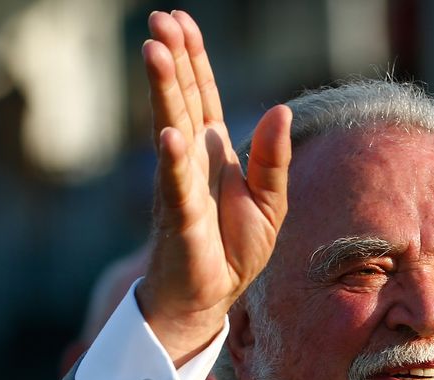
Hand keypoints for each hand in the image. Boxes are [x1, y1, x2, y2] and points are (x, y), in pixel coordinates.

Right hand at [135, 10, 291, 365]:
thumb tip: (279, 111)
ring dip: (162, 91)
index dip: (192, 58)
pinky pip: (177, 186)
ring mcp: (180, 185)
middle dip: (171, 60)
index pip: (201, 95)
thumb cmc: (236, 248)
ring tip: (154, 53)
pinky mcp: (180, 218)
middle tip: (159, 20)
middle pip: (180, 100)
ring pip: (171, 129)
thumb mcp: (270, 200)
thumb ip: (273, 158)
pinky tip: (169, 136)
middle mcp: (191, 160)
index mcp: (214, 151)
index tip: (180, 20)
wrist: (212, 297)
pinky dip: (173, 162)